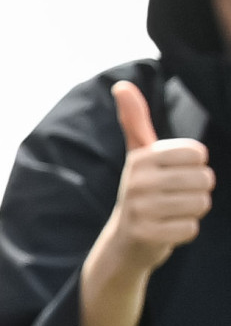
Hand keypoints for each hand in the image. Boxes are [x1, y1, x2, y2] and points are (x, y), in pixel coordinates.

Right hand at [97, 81, 213, 278]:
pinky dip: (184, 231)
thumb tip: (121, 85)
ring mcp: (140, 209)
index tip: (173, 174)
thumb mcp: (138, 155)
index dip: (195, 166)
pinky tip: (167, 229)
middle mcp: (138, 181)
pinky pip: (191, 228)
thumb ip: (135, 120)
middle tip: (174, 197)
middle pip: (205, 179)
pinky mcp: (147, 235)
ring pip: (201, 203)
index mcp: (142, 158)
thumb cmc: (142, 191)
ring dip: (192, 211)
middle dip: (197, 191)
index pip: (198, 153)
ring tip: (171, 212)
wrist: (124, 240)